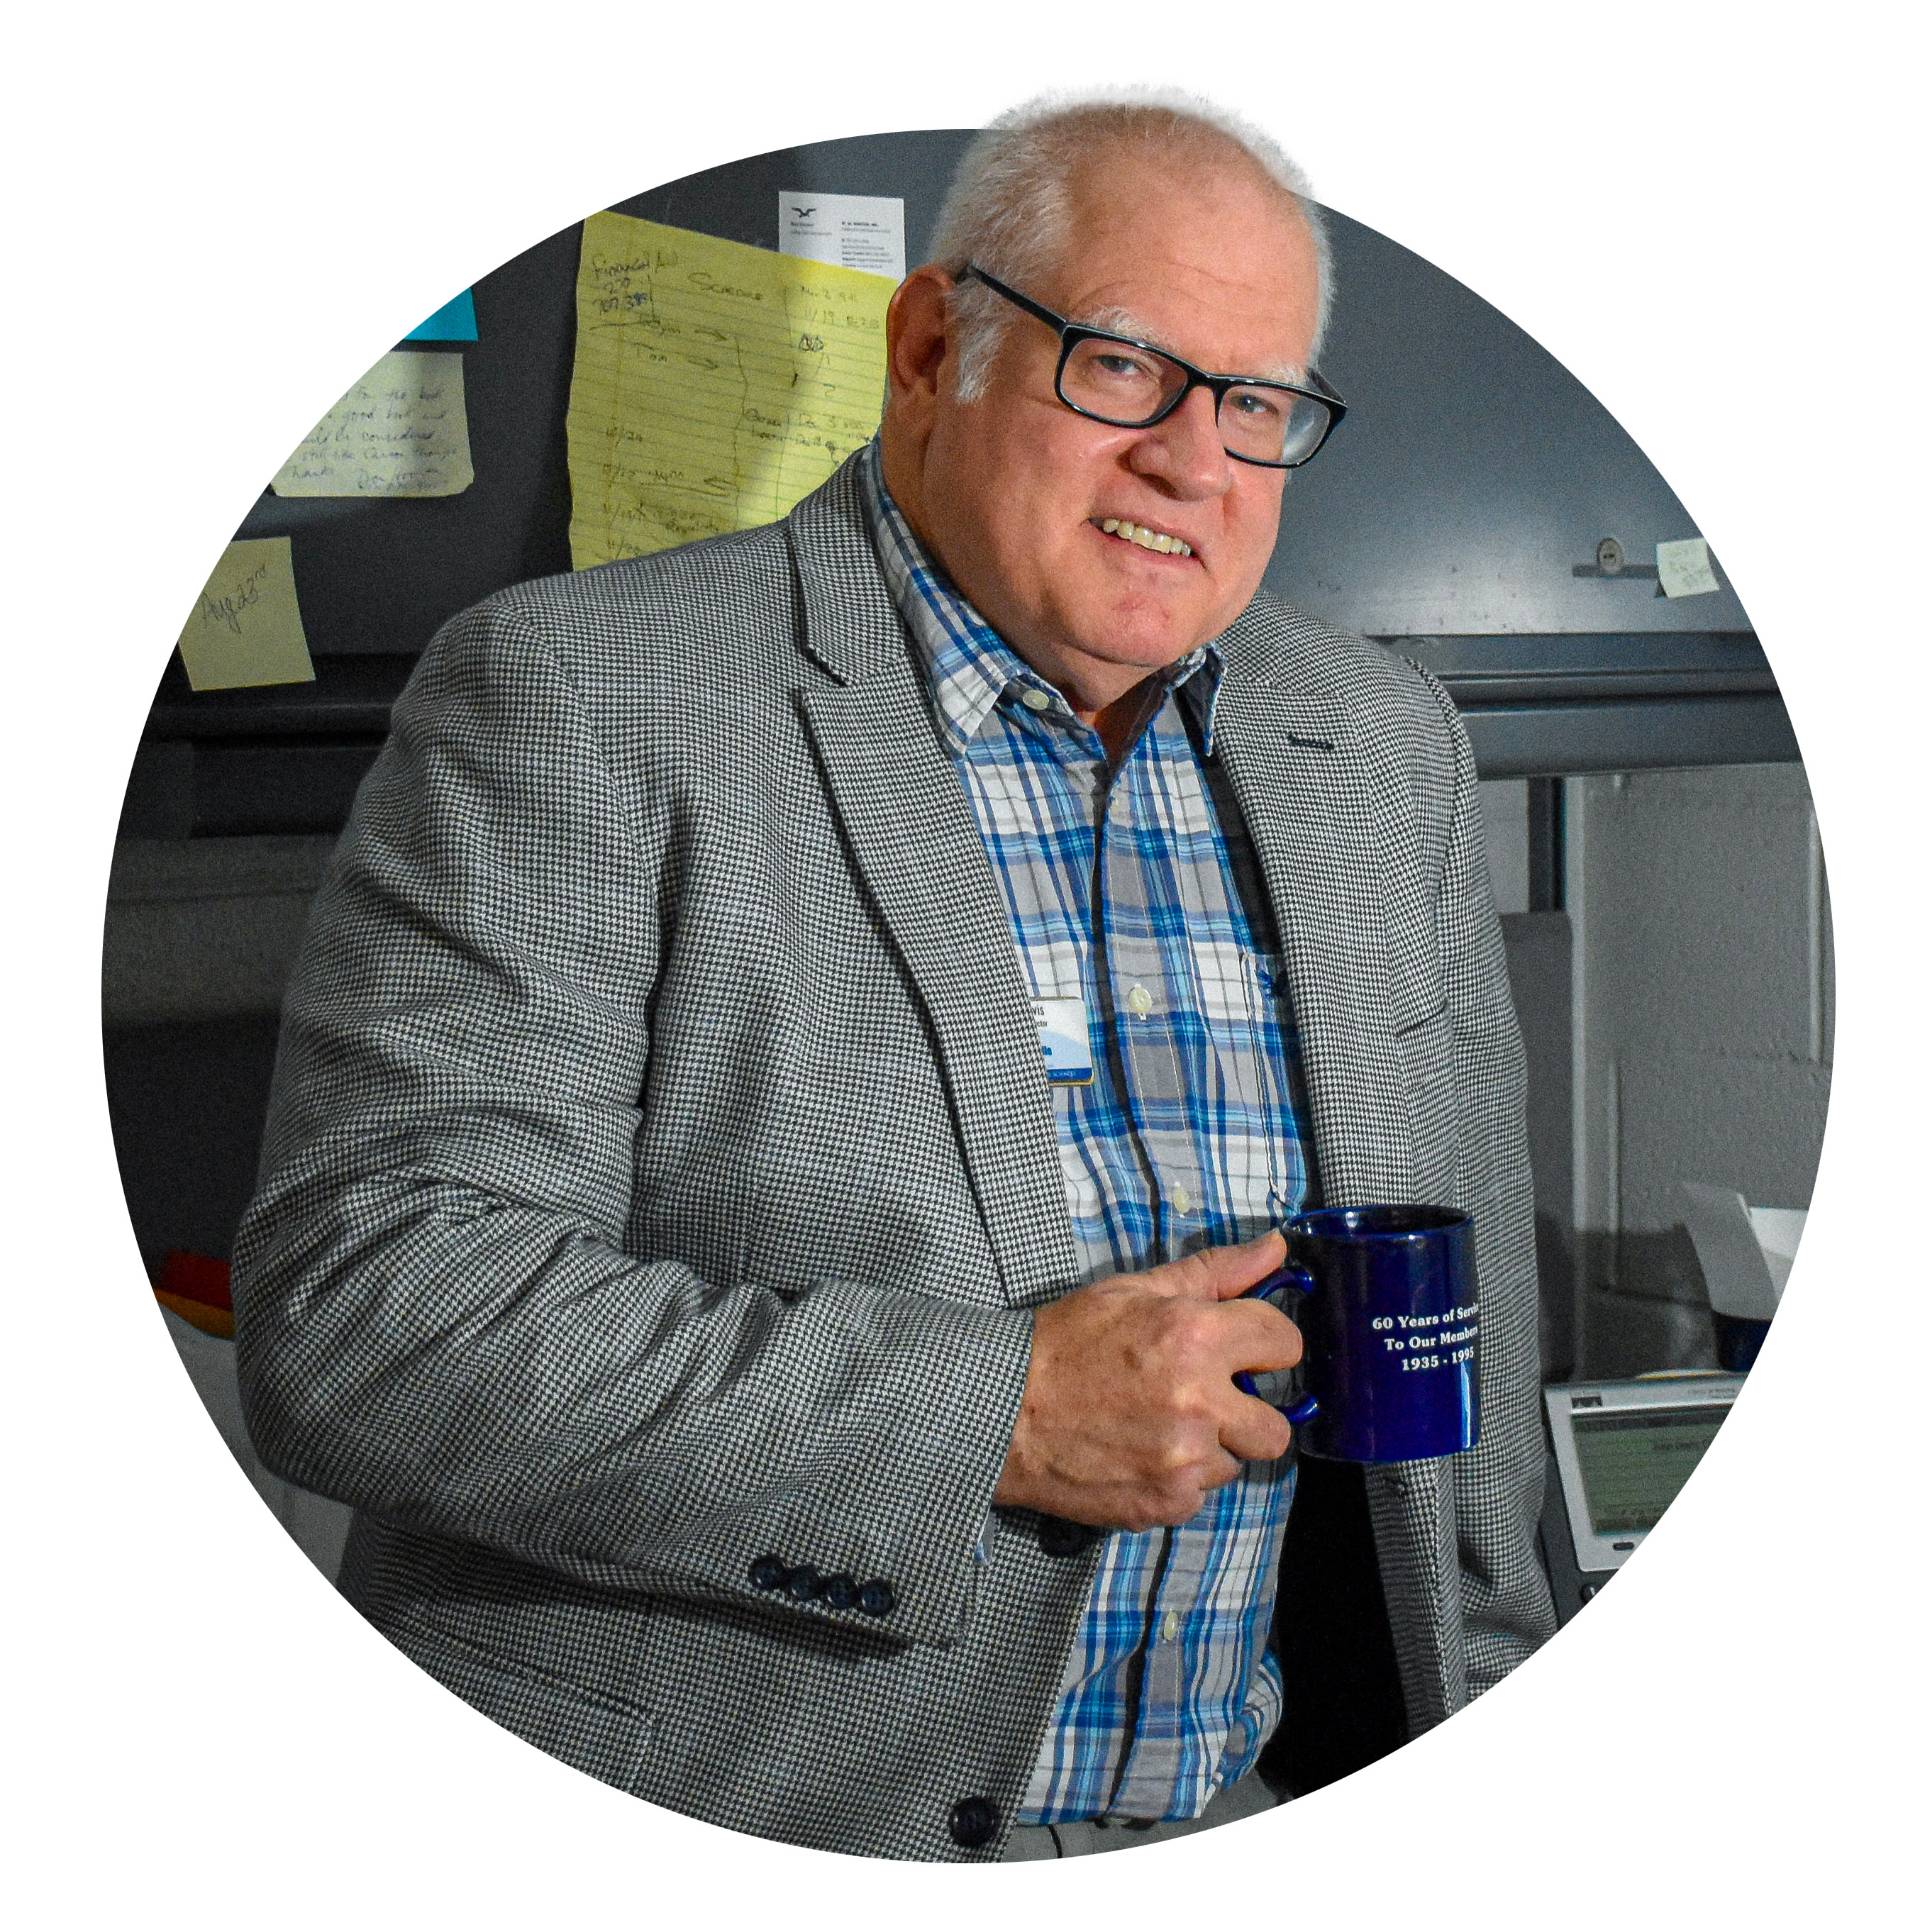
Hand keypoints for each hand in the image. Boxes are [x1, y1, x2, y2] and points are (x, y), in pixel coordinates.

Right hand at [994, 1231, 1304, 1531]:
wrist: (1003, 1409)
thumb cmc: (1067, 1342)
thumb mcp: (1135, 1290)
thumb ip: (1214, 1272)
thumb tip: (1276, 1250)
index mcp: (1195, 1338)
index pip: (1284, 1343)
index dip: (1265, 1343)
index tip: (1244, 1350)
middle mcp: (1199, 1404)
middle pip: (1276, 1428)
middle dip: (1249, 1414)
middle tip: (1209, 1401)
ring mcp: (1183, 1462)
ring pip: (1233, 1462)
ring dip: (1209, 1447)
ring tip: (1158, 1426)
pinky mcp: (1165, 1504)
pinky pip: (1198, 1494)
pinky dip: (1177, 1478)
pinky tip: (1139, 1454)